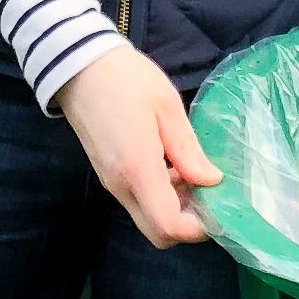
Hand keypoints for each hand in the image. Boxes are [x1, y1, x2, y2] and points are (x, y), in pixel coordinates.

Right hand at [57, 37, 221, 247]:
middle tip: (209, 193)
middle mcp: (121, 186)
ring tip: (194, 173)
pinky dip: (160, 195)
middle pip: (157, 233)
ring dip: (175, 208)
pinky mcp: (108, 175)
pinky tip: (173, 166)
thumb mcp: (167, 107)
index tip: (219, 204)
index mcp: (137, 169)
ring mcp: (111, 182)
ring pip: (148, 218)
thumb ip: (188, 149)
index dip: (198, 227)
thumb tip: (211, 180)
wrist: (78, 66)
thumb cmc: (125, 79)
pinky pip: (138, 201)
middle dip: (188, 223)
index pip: (168, 227)